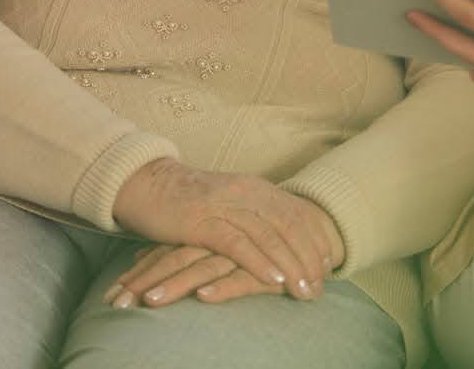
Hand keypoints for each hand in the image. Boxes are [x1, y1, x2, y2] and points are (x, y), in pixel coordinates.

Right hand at [111, 159, 336, 300]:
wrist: (145, 184)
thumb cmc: (188, 200)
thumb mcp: (229, 202)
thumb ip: (254, 216)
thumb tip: (281, 240)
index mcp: (256, 188)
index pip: (297, 214)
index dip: (315, 241)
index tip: (327, 267)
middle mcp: (246, 192)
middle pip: (289, 226)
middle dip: (308, 258)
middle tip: (320, 287)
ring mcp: (225, 205)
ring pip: (269, 236)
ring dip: (290, 265)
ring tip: (304, 290)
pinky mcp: (202, 221)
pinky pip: (237, 243)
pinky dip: (258, 262)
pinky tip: (272, 279)